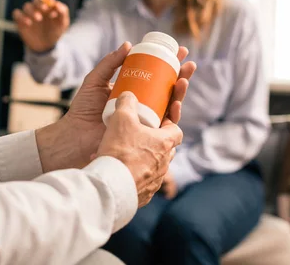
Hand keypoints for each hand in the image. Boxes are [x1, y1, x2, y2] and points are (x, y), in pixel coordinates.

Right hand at [13, 0, 69, 52]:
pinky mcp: (20, 20)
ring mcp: (28, 13)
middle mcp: (37, 7)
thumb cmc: (55, 31)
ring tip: (38, 19)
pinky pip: (16, 14)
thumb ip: (62, 12)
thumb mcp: (63, 23)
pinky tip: (28, 23)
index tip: (50, 4)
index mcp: (48, 5)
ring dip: (32, 11)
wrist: (46, 45)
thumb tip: (57, 4)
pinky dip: (21, 16)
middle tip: (44, 9)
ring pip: (27, 6)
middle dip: (40, 3)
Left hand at [36, 42, 196, 172]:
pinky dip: (173, 114)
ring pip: (170, 105)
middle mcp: (142, 105)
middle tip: (189, 65)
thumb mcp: (95, 80)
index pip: (155, 75)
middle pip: (168, 89)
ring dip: (181, 93)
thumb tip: (128, 45)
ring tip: (184, 81)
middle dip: (182, 76)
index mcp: (132, 91)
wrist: (76, 134)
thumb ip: (109, 63)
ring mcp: (145, 120)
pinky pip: (164, 126)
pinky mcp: (145, 135)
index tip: (179, 51)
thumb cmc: (83, 108)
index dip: (169, 64)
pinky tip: (177, 103)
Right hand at [95, 92, 181, 206]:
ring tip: (123, 153)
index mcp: (164, 143)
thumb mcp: (121, 118)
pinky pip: (142, 182)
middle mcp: (164, 163)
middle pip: (166, 149)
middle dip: (154, 141)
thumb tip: (128, 95)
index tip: (157, 120)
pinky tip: (117, 170)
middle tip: (138, 135)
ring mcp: (156, 181)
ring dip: (142, 159)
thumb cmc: (120, 151)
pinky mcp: (144, 195)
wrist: (112, 186)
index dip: (169, 123)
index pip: (176, 130)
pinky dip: (133, 175)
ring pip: (153, 166)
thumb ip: (126, 102)